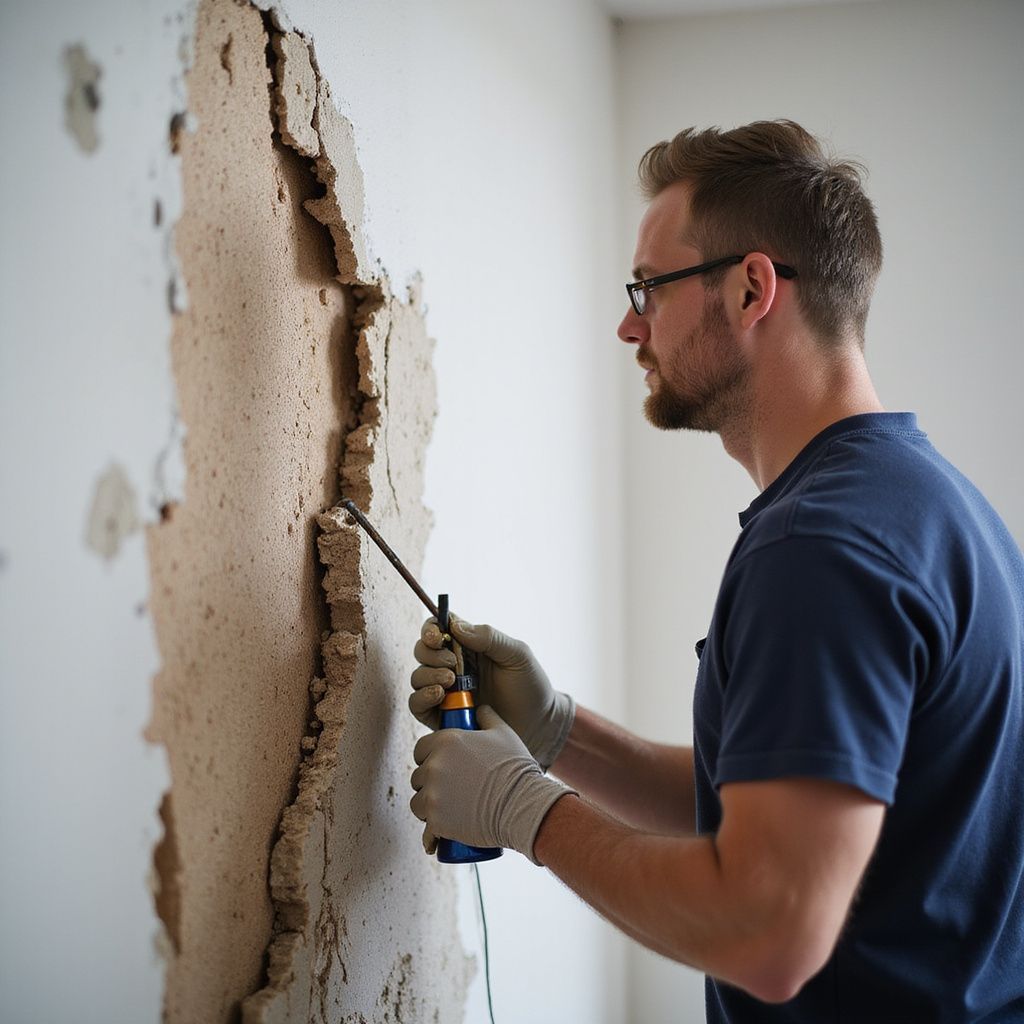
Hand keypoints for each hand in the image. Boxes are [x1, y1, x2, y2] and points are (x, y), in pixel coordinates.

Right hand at [409, 615, 574, 768]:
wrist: (539, 725)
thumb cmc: (530, 685)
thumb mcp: (516, 654)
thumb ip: (489, 637)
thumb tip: (456, 626)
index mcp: (469, 646)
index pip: (438, 629)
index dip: (430, 629)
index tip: (438, 637)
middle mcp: (452, 667)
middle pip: (423, 652)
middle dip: (430, 654)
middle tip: (452, 665)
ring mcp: (446, 692)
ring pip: (418, 677)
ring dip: (428, 676)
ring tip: (450, 682)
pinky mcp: (441, 717)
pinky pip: (417, 705)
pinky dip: (421, 698)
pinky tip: (440, 696)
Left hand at [409, 705, 573, 862]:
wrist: (522, 804)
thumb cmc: (515, 767)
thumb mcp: (504, 733)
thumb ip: (487, 717)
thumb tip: (480, 708)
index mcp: (445, 741)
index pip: (421, 748)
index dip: (429, 756)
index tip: (442, 765)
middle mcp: (434, 766)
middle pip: (418, 774)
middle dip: (429, 781)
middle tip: (449, 789)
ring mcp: (433, 794)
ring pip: (418, 800)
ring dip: (428, 804)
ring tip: (447, 808)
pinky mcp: (436, 820)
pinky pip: (425, 826)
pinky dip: (432, 829)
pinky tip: (440, 830)